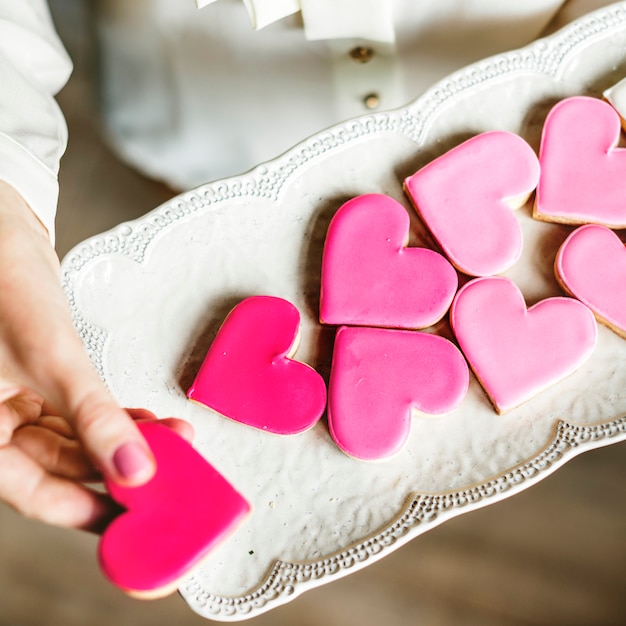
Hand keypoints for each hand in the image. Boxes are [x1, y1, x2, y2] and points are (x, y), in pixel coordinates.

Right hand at [0, 182, 189, 531]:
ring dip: (121, 443)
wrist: (1, 231)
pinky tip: (149, 424)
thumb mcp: (52, 357)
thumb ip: (94, 416)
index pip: (29, 491)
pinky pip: (76, 414)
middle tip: (168, 476)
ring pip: (71, 442)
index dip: (83, 508)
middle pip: (56, 468)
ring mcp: (12, 406)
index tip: (135, 514)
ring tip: (172, 444)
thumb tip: (135, 469)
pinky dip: (111, 419)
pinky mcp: (36, 385)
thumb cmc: (5, 284)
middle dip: (115, 470)